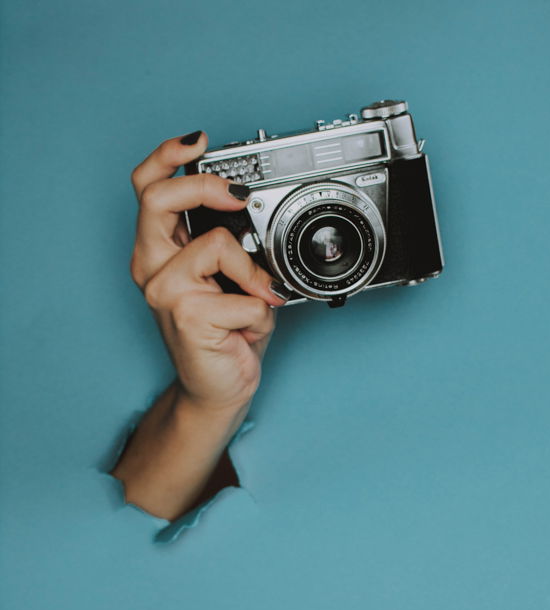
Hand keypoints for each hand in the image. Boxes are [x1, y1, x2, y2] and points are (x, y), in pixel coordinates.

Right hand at [129, 131, 288, 411]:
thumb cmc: (225, 332)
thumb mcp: (229, 279)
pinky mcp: (186, 317)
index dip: (167, 156)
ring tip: (257, 294)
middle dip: (203, 184)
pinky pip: (244, 295)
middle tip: (236, 196)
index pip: (146, 188)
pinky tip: (249, 327)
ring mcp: (164, 292)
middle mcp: (151, 267)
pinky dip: (261, 311)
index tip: (199, 142)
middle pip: (156, 197)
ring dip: (250, 269)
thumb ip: (232, 245)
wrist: (219, 386)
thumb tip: (252, 216)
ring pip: (215, 243)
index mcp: (158, 251)